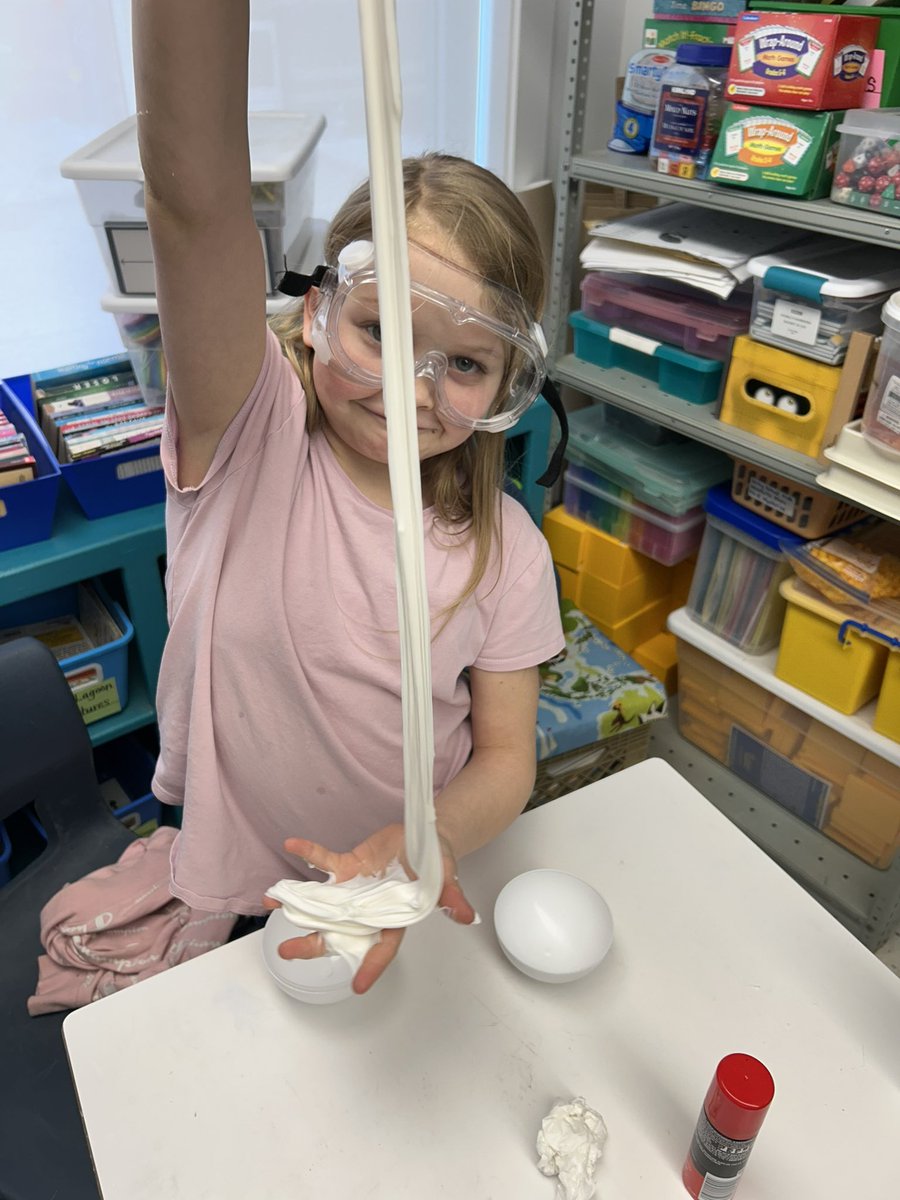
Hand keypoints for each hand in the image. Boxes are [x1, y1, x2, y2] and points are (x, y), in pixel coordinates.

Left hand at [264, 824, 475, 993]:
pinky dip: (309, 853)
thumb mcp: (447, 878)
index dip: (372, 966)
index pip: (383, 947)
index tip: (358, 986)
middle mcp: (368, 909)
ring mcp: (354, 889)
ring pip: (322, 901)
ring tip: (271, 901)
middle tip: (287, 950)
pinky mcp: (348, 866)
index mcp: (394, 918)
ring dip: (296, 900)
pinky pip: (325, 861)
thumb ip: (452, 897)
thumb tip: (466, 915)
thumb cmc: (437, 862)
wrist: (425, 836)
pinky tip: (291, 845)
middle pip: (339, 931)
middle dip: (312, 942)